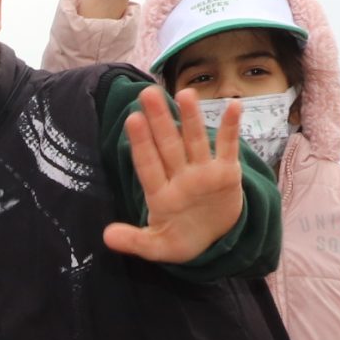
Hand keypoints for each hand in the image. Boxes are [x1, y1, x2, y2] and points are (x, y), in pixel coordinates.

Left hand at [102, 86, 245, 264]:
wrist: (216, 242)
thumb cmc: (182, 240)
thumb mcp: (157, 247)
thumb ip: (134, 241)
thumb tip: (106, 237)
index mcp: (160, 194)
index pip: (148, 164)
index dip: (141, 143)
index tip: (132, 120)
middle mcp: (180, 177)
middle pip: (168, 145)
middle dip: (159, 120)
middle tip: (147, 94)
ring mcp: (203, 172)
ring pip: (195, 141)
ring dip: (190, 118)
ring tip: (185, 93)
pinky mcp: (226, 173)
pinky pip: (228, 147)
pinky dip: (231, 128)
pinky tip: (233, 106)